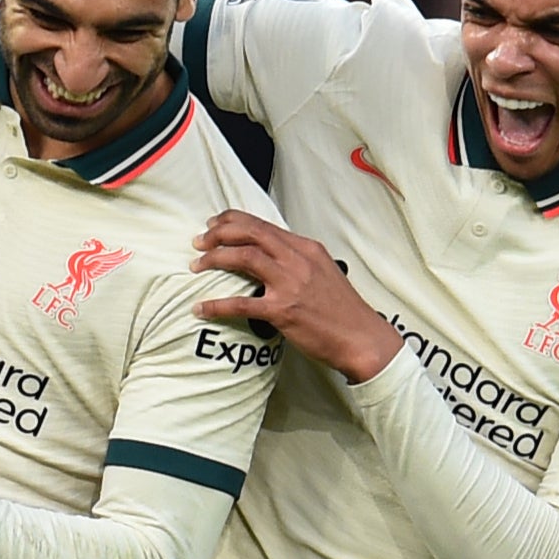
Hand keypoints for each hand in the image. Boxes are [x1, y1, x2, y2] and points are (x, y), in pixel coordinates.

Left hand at [192, 210, 403, 382]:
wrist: (361, 337)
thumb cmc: (342, 310)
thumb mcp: (323, 272)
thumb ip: (296, 261)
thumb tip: (267, 256)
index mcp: (306, 248)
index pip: (262, 225)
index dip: (232, 221)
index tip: (214, 225)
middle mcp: (297, 260)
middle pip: (249, 234)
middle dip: (218, 234)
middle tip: (198, 242)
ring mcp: (290, 284)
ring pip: (244, 258)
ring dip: (214, 258)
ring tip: (196, 266)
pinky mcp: (283, 311)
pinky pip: (241, 304)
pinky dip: (217, 305)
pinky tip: (201, 308)